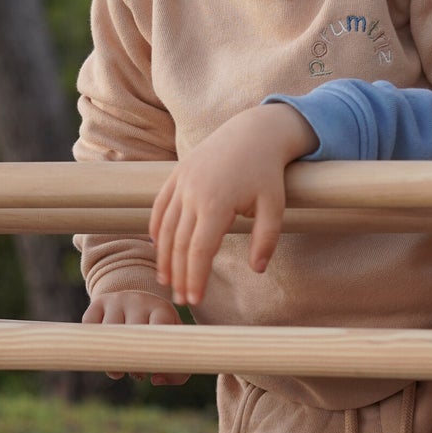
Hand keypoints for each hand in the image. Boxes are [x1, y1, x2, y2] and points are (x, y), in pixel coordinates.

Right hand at [81, 289, 188, 383]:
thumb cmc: (158, 334)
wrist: (137, 302)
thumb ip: (177, 371)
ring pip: (108, 331)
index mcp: (162, 309)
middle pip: (131, 332)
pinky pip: (90, 325)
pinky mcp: (98, 302)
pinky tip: (104, 352)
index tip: (151, 372)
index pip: (158, 328)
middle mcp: (139, 300)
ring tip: (118, 372)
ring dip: (110, 358)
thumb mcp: (173, 346)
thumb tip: (155, 379)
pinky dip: (93, 343)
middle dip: (132, 360)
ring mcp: (117, 299)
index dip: (152, 353)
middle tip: (137, 375)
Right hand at [150, 104, 315, 306]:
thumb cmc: (266, 172)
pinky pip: (160, 207)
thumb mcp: (275, 206)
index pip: (199, 251)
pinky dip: (156, 229)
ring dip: (164, 258)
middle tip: (181, 299)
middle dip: (179, 275)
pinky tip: (158, 248)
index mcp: (217, 204)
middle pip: (178, 245)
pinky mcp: (176, 175)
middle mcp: (193, 194)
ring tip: (166, 280)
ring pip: (165, 228)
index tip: (195, 299)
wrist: (253, 132)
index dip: (195, 278)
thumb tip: (257, 269)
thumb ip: (267, 239)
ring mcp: (181, 183)